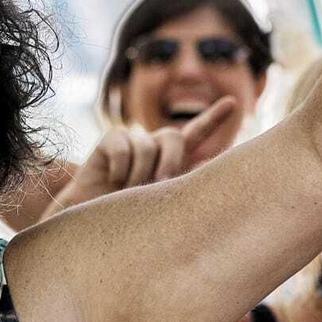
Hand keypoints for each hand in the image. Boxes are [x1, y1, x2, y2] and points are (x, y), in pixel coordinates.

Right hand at [45, 97, 236, 217]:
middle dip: (172, 161)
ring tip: (128, 193)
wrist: (87, 218)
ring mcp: (133, 141)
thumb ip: (181, 184)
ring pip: (149, 146)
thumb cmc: (126, 217)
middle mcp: (154, 146)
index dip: (213, 118)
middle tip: (160, 184)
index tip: (233, 103)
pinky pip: (124, 148)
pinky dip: (121, 169)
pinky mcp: (111, 140)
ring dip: (140, 175)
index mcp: (171, 159)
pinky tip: (112, 181)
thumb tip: (209, 166)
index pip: (196, 134)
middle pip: (176, 136)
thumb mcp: (159, 202)